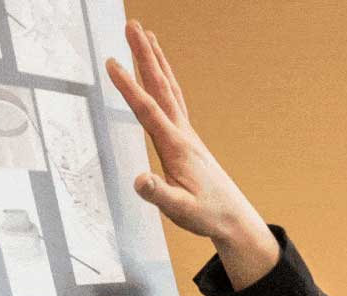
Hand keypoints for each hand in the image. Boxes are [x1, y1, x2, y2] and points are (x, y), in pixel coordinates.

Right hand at [105, 21, 277, 286]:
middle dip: (144, 55)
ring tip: (145, 35)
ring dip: (156, 60)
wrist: (235, 219)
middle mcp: (183, 134)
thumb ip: (159, 195)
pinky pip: (174, 99)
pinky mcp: (188, 138)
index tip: (111, 62)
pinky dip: (164, 80)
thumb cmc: (207, 215)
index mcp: (176, 147)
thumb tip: (140, 180)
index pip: (148, 111)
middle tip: (132, 25)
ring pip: (169, 88)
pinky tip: (159, 72)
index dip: (129, 87)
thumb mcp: (181, 211)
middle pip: (161, 87)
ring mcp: (187, 134)